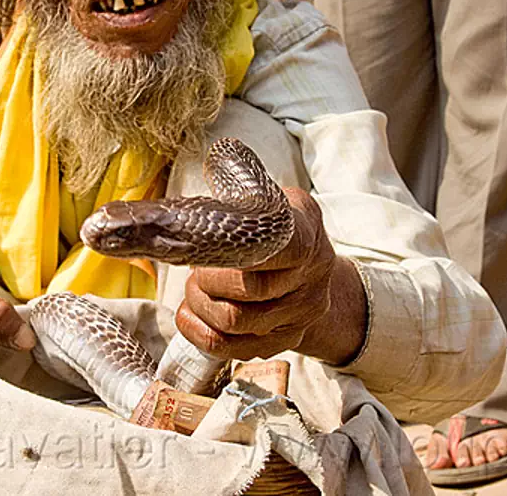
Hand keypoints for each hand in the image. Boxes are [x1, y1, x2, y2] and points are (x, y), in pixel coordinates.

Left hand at [174, 187, 364, 363]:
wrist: (317, 277)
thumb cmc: (286, 231)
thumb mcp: (282, 201)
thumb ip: (255, 186)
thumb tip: (220, 158)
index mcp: (306, 242)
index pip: (278, 250)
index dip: (234, 252)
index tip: (208, 248)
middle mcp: (307, 285)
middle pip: (247, 291)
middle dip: (206, 279)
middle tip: (195, 266)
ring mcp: (295, 319)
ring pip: (234, 322)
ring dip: (200, 304)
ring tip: (194, 287)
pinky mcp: (277, 344)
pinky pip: (228, 349)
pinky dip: (197, 332)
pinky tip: (189, 314)